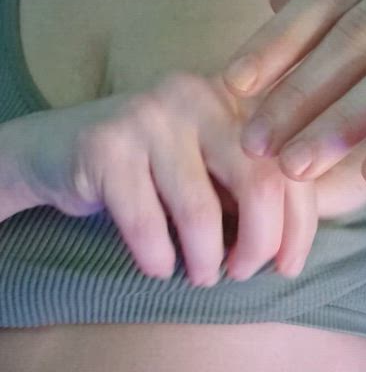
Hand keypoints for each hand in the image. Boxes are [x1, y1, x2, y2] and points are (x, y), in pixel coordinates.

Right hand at [20, 72, 318, 285]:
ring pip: (200, 212)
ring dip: (205, 262)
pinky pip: (146, 224)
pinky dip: (157, 261)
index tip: (288, 266)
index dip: (301, 226)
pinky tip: (158, 267)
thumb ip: (258, 185)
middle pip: (261, 185)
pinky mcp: (105, 144)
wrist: (59, 150)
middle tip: (243, 273)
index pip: (292, 165)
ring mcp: (149, 115)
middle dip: (260, 245)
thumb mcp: (213, 165)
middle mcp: (198, 95)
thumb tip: (300, 244)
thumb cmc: (153, 169)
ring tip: (201, 276)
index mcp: (235, 97)